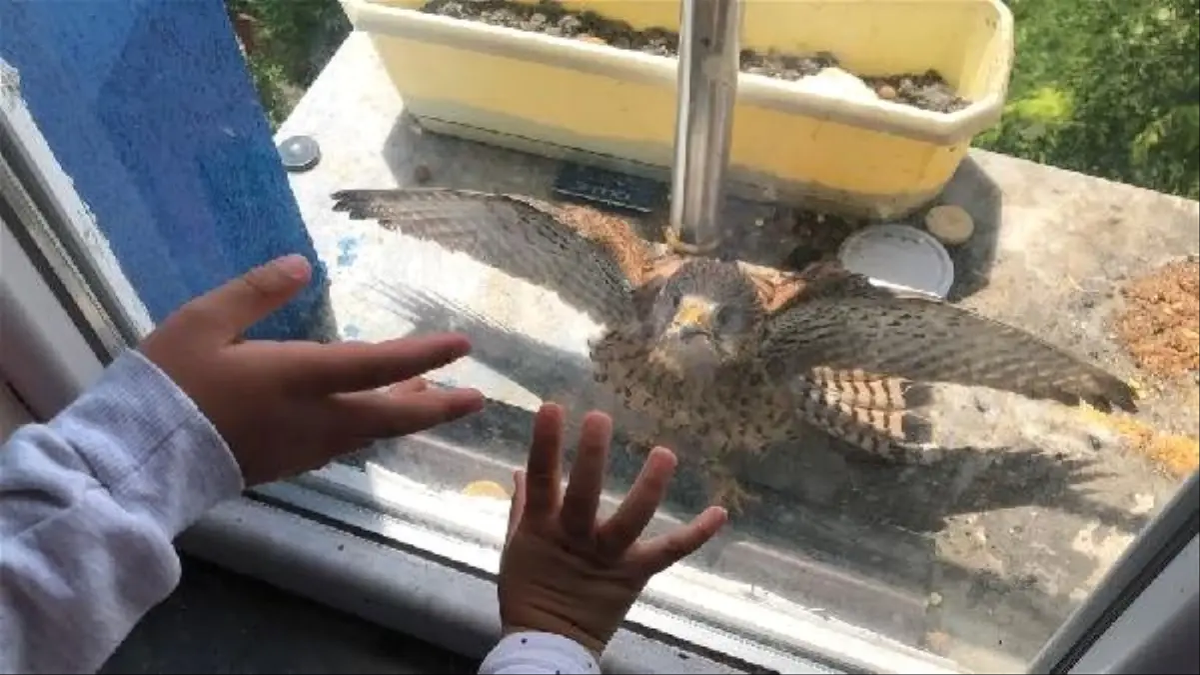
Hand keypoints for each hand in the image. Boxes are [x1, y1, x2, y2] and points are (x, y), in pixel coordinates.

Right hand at [139, 254, 483, 484]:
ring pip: (373, 433)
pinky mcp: (289, 465)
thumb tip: (303, 264)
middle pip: (394, 417)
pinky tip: (371, 418)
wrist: (140, 458)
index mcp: (300, 377)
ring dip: (406, 415)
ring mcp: (305, 448)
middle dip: (440, 407)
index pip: (379, 365)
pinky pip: (346, 445)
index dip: (425, 355)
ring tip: (429, 396)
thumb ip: (256, 292)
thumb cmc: (169, 383)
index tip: (463, 345)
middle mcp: (315, 418)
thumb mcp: (203, 322)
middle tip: (477, 400)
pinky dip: (372, 428)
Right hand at [499, 403, 727, 656]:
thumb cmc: (529, 589)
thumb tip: (519, 469)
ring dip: (649, 487)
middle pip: (583, 494)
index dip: (544, 444)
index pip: (540, 478)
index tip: (551, 408)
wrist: (549, 642)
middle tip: (599, 419)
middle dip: (590, 457)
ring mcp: (607, 556)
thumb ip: (523, 505)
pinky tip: (721, 512)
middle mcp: (575, 537)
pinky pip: (669, 552)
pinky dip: (696, 533)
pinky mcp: (635, 573)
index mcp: (542, 527)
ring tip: (665, 454)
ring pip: (629, 520)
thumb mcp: (517, 544)